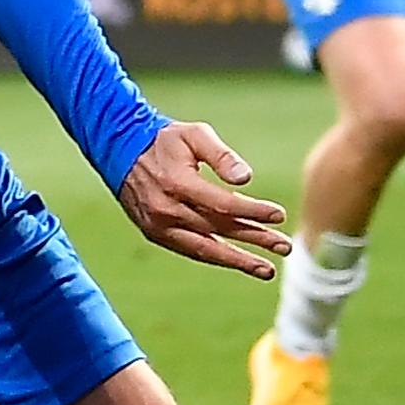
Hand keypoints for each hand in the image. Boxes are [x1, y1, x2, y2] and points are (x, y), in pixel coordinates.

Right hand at [115, 121, 293, 278]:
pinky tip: (238, 261)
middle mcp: (167, 210)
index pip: (224, 205)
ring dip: (239, 260)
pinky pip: (191, 250)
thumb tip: (246, 179)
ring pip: (206, 248)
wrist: (119, 150)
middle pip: (220, 230)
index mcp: (178, 184)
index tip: (278, 214)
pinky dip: (216, 257)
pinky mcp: (155, 234)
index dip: (254, 211)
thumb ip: (221, 155)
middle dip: (256, 239)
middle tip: (285, 247)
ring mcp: (159, 226)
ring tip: (267, 270)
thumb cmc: (164, 140)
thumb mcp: (194, 134)